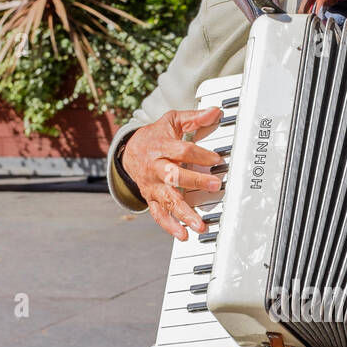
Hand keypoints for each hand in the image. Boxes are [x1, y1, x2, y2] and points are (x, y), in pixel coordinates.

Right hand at [121, 108, 224, 239]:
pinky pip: (159, 214)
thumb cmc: (155, 136)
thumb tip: (215, 111)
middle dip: (195, 181)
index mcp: (161, 147)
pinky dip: (170, 226)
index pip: (182, 150)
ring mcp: (153, 185)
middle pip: (174, 175)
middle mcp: (156, 168)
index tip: (217, 160)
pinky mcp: (151, 198)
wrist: (129, 152)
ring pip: (168, 200)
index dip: (200, 155)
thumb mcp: (171, 121)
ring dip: (184, 213)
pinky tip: (183, 235)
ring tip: (200, 225)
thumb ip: (193, 117)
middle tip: (215, 185)